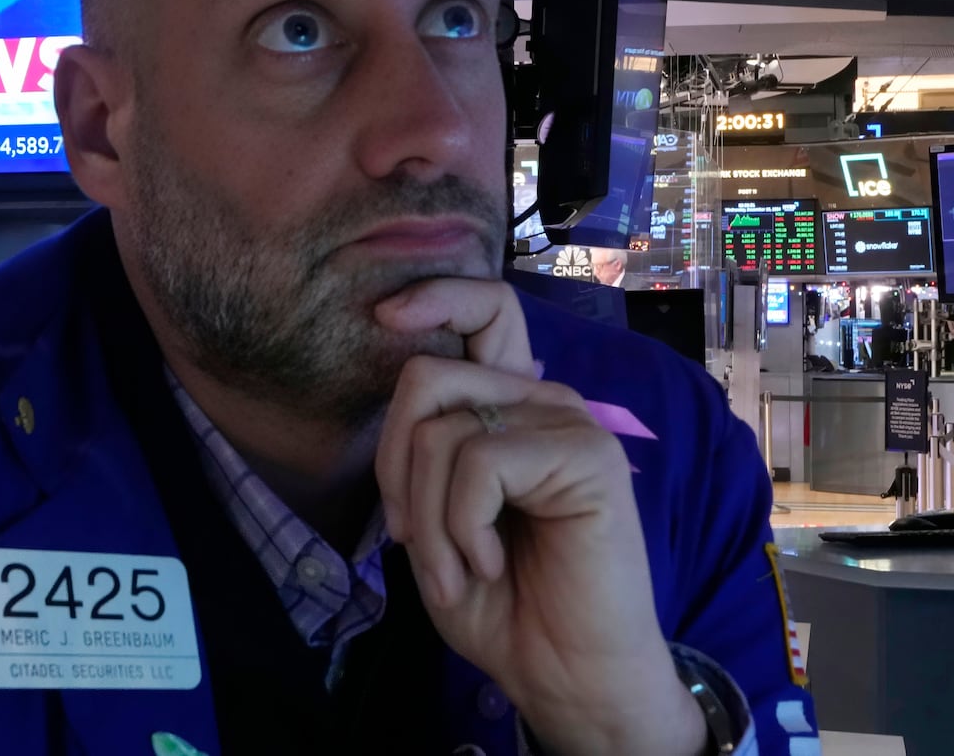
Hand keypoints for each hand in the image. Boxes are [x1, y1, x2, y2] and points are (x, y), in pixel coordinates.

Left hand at [373, 280, 705, 755]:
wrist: (564, 673)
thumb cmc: (501, 601)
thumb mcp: (435, 518)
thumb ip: (424, 452)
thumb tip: (402, 402)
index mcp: (509, 407)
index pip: (485, 311)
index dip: (434, 296)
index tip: (383, 314)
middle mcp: (541, 401)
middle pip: (425, 377)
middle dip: (392, 462)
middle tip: (410, 535)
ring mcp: (568, 423)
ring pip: (441, 430)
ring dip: (427, 517)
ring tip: (457, 567)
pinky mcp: (586, 455)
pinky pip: (477, 463)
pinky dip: (460, 527)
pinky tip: (489, 564)